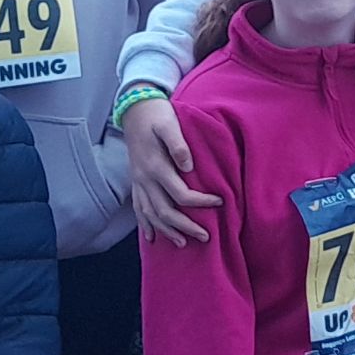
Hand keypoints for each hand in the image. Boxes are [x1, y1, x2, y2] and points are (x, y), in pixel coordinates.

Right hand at [123, 93, 217, 244]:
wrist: (135, 110)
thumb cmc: (158, 116)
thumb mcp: (170, 124)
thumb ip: (178, 145)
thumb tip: (188, 167)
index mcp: (156, 166)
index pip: (180, 194)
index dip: (201, 201)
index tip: (220, 202)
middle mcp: (145, 179)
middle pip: (165, 211)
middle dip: (185, 227)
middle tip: (205, 236)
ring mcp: (138, 182)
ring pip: (151, 214)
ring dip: (166, 231)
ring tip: (183, 243)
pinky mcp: (135, 182)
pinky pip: (138, 208)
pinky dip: (145, 224)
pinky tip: (152, 237)